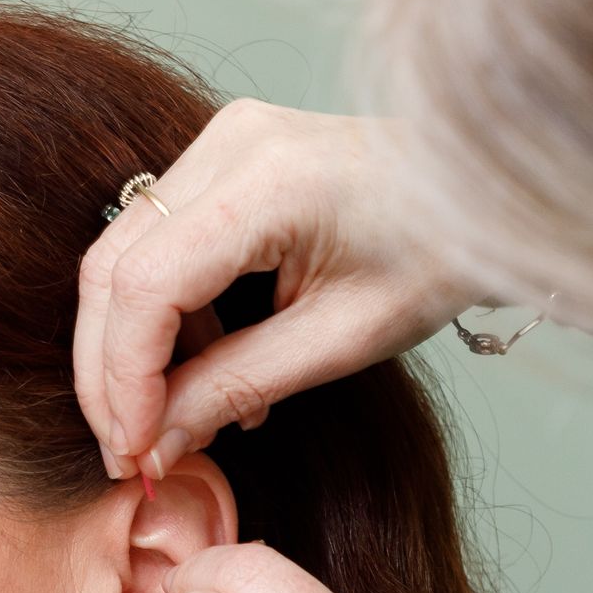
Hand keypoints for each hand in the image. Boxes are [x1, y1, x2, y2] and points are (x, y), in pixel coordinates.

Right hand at [73, 100, 476, 481]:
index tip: (135, 451)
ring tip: (178, 419)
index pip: (146, 287)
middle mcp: (229, 144)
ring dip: (130, 349)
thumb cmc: (436, 255)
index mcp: (270, 182)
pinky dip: (162, 317)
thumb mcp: (342, 341)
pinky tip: (205, 368)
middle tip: (128, 451)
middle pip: (112, 268)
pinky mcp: (221, 157)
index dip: (124, 379)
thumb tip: (154, 445)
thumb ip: (236, 387)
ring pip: (120, 257)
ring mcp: (219, 141)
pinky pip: (155, 244)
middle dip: (107, 371)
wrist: (486, 191)